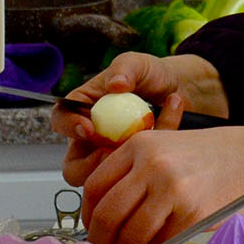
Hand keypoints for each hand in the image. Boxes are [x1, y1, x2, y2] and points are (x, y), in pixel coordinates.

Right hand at [50, 53, 227, 187]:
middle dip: (88, 165)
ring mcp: (111, 156)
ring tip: (141, 146)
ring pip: (101, 180)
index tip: (89, 128)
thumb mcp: (138, 64)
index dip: (69, 127)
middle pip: (73, 165)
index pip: (62, 119)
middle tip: (111, 152)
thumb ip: (125, 68)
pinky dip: (150, 160)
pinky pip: (132, 176)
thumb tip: (115, 84)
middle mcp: (92, 137)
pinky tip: (166, 133)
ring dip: (118, 168)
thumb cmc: (152, 75)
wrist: (181, 90)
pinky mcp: (131, 169)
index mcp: (83, 107)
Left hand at [77, 126, 243, 243]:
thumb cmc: (206, 155)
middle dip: (101, 241)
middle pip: (107, 214)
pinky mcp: (193, 214)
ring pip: (131, 235)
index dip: (87, 215)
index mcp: (138, 145)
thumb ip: (132, 173)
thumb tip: (105, 217)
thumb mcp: (162, 148)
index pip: (94, 186)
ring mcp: (172, 189)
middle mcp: (150, 165)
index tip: (92, 228)